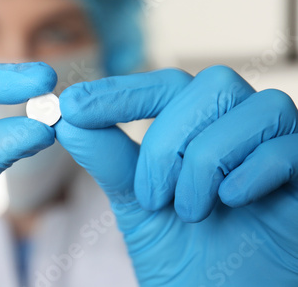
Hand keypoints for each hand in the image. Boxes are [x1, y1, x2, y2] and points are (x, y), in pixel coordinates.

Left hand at [55, 65, 297, 285]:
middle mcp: (237, 130)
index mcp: (197, 132)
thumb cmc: (184, 257)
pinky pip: (288, 148)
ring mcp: (275, 150)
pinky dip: (252, 172)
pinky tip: (232, 203)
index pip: (163, 86)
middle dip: (170, 142)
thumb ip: (108, 157)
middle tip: (153, 198)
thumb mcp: (136, 204)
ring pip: (255, 108)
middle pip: (210, 86)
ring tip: (192, 211)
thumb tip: (67, 116)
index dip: (120, 91)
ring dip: (207, 162)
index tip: (73, 105)